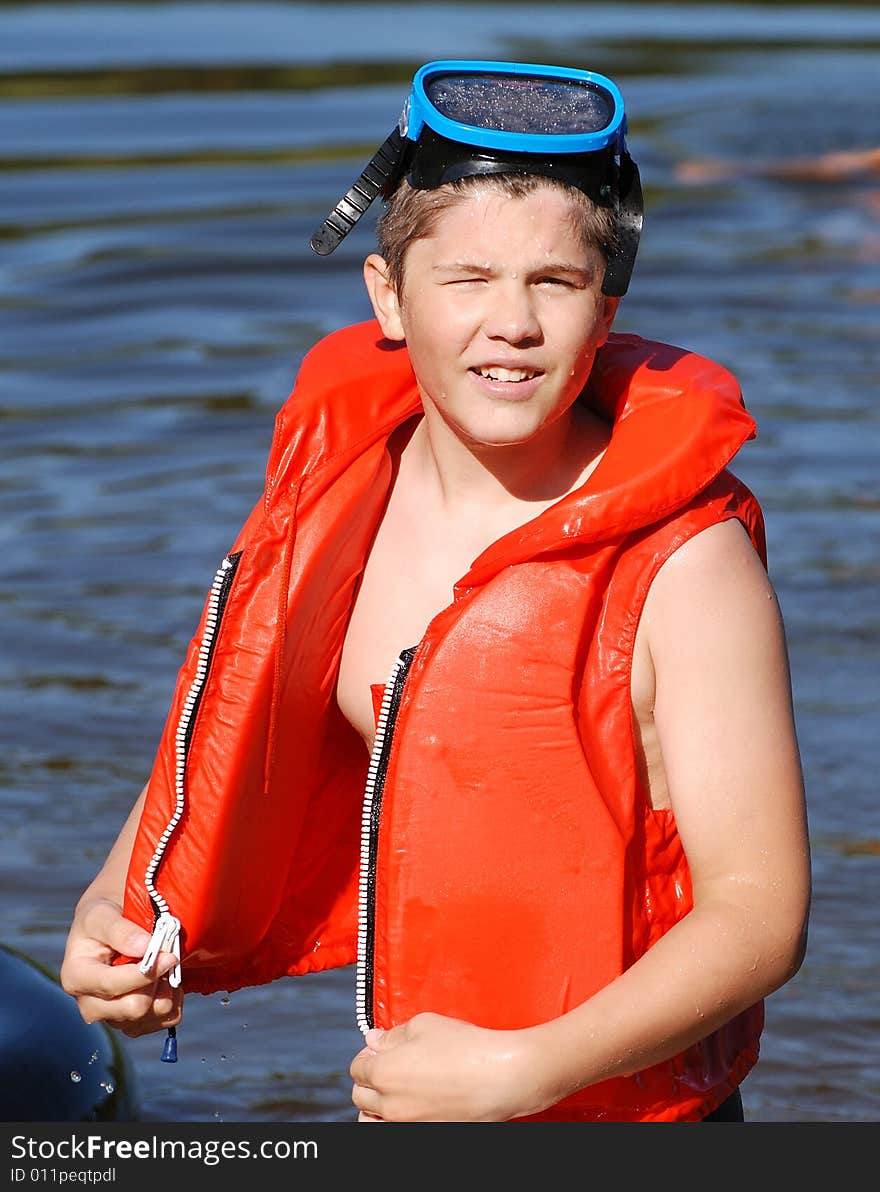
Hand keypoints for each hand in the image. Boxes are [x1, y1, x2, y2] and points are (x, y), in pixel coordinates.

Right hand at [60, 897, 182, 1036]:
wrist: (110, 926)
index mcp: (76, 978)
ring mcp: (113, 1016)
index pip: (113, 986)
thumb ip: (120, 930)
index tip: (169, 955)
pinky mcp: (134, 1022)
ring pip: (151, 1017)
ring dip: (167, 990)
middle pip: (134, 1009)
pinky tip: (169, 979)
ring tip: (167, 966)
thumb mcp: (102, 914)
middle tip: (168, 958)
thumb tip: (145, 947)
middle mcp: (90, 1004)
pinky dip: (174, 1000)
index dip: (145, 973)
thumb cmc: (102, 918)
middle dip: (156, 982)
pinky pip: (164, 1021)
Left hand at [350, 1012, 528, 1121]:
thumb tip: (374, 1041)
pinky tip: (411, 1107)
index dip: (368, 1056)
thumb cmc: (465, 1046)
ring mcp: (407, 1125)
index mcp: (384, 1072)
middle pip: (361, 1097)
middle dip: (371, 1080)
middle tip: (390, 1068)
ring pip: (373, 1122)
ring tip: (393, 1094)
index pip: (357, 1069)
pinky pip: (396, 1130)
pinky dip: (396, 1120)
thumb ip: (393, 1034)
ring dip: (376, 1108)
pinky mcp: (425, 1134)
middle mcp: (390, 1105)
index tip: (381, 1051)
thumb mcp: (425, 1024)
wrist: (502, 1077)